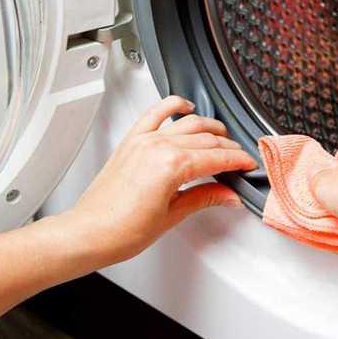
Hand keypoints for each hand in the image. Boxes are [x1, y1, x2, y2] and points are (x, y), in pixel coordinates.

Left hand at [62, 95, 256, 263]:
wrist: (88, 233)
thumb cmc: (122, 231)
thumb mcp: (172, 216)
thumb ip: (205, 198)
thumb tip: (228, 195)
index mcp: (171, 166)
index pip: (216, 157)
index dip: (238, 160)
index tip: (248, 165)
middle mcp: (158, 147)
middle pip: (206, 139)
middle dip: (228, 147)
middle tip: (240, 159)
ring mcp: (143, 140)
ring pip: (187, 122)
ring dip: (209, 127)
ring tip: (222, 137)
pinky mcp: (131, 141)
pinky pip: (155, 112)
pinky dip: (172, 105)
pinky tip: (185, 107)